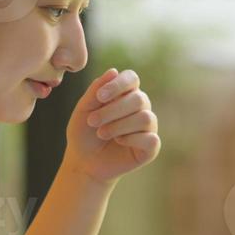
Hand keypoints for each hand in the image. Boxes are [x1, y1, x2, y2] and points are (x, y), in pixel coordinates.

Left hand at [64, 67, 160, 185]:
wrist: (83, 163)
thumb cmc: (83, 133)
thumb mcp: (83, 109)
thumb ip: (95, 90)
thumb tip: (113, 71)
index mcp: (125, 94)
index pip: (132, 78)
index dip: (118, 85)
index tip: (99, 97)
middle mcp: (141, 108)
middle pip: (139, 99)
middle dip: (113, 110)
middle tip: (92, 121)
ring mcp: (148, 127)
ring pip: (145, 118)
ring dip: (119, 126)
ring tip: (101, 133)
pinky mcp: (151, 147)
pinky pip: (150, 139)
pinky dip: (132, 139)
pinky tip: (119, 142)